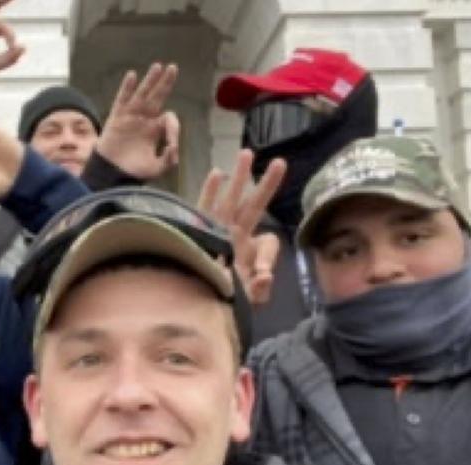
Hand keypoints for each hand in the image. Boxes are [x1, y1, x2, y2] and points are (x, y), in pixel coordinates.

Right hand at [95, 63, 179, 180]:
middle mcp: (144, 119)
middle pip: (157, 97)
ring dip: (150, 80)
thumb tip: (174, 148)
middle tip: (173, 68)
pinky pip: (122, 99)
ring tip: (158, 66)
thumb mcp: (156, 169)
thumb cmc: (133, 171)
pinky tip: (132, 75)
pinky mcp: (116, 118)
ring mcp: (130, 117)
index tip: (171, 145)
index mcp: (155, 130)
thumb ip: (168, 160)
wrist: (111, 174)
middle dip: (165, 83)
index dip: (173, 128)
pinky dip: (126, 88)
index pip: (168, 118)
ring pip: (142, 94)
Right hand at [198, 150, 285, 306]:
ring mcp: (216, 230)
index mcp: (247, 252)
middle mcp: (234, 236)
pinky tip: (216, 174)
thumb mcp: (243, 300)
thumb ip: (258, 290)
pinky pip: (205, 207)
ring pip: (230, 199)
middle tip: (281, 163)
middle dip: (267, 185)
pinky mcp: (197, 230)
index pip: (267, 243)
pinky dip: (210, 191)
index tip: (261, 274)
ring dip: (240, 177)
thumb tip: (266, 275)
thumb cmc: (218, 301)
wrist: (189, 304)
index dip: (267, 257)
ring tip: (247, 154)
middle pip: (254, 206)